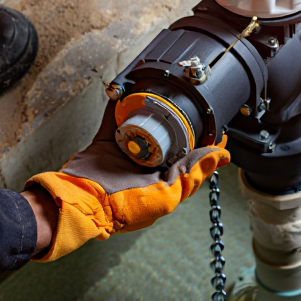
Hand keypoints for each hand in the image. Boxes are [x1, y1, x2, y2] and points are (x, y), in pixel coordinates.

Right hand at [25, 102, 227, 260]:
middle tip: (189, 102)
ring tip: (160, 94)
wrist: (79, 202)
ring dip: (150, 110)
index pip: (189, 159)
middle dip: (178, 120)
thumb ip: (191, 175)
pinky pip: (114, 120)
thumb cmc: (121, 207)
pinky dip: (119, 105)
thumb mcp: (165, 196)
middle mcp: (146, 167)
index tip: (214, 123)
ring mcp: (125, 154)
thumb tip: (221, 156)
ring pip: (142, 125)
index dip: (202, 141)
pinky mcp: (105, 143)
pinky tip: (127, 92)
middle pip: (168, 138)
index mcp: (162, 180)